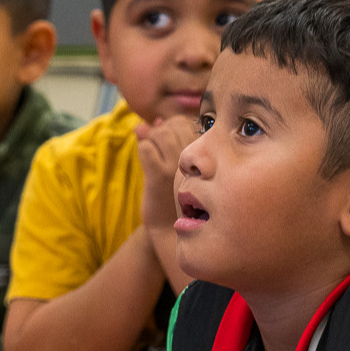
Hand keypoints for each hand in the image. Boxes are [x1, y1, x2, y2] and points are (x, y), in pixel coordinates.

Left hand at [135, 115, 194, 235]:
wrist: (170, 228)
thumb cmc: (174, 194)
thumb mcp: (176, 165)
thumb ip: (163, 140)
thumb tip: (150, 122)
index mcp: (206, 153)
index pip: (184, 122)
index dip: (170, 128)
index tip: (167, 147)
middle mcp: (197, 158)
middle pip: (171, 124)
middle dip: (159, 132)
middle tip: (160, 154)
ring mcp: (177, 166)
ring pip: (159, 133)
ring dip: (151, 141)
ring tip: (156, 160)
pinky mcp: (160, 176)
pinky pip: (146, 148)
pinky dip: (142, 151)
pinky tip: (148, 167)